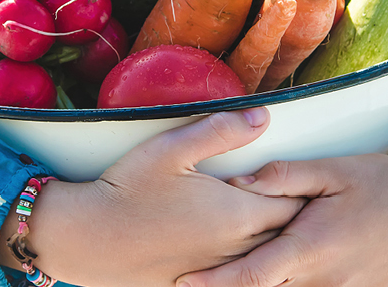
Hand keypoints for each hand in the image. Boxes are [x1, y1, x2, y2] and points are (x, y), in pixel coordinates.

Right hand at [0, 108, 307, 286]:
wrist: (86, 239)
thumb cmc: (126, 190)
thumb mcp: (171, 149)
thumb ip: (220, 131)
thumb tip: (263, 117)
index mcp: (237, 216)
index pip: (292, 205)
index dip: (299, 191)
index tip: (301, 179)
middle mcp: (235, 251)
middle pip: (284, 238)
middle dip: (293, 219)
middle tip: (297, 200)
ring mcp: (217, 273)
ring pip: (264, 262)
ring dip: (271, 243)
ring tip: (275, 227)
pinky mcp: (198, 286)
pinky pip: (236, 278)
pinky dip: (245, 264)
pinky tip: (238, 251)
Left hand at [175, 134, 387, 286]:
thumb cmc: (382, 181)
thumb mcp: (334, 169)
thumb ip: (284, 177)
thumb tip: (238, 182)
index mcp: (313, 246)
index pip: (252, 275)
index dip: (215, 283)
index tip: (183, 282)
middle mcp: (324, 279)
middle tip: (189, 279)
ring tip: (221, 279)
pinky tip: (273, 276)